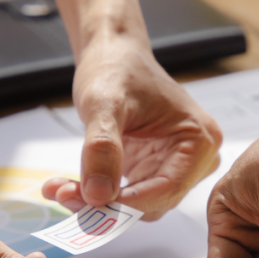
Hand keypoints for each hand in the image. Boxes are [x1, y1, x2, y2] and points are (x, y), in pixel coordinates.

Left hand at [43, 36, 221, 219]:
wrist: (112, 53)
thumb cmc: (117, 68)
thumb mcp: (105, 104)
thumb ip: (102, 148)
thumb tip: (98, 196)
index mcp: (200, 139)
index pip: (168, 188)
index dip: (129, 203)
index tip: (89, 204)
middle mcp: (194, 158)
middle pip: (152, 201)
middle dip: (108, 203)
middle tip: (64, 193)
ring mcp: (173, 165)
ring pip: (135, 203)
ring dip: (96, 201)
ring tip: (58, 187)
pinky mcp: (150, 169)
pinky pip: (124, 194)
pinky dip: (94, 192)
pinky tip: (65, 184)